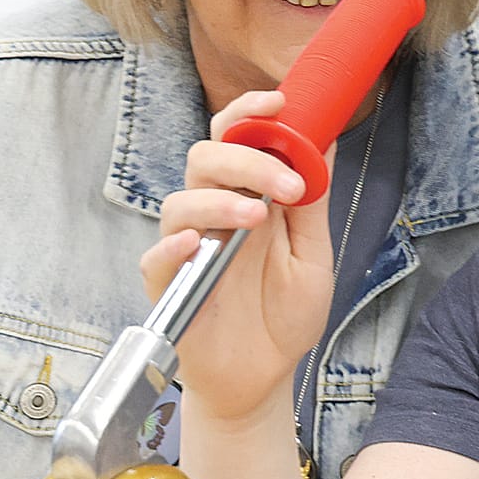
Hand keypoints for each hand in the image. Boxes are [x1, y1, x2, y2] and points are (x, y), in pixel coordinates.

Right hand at [138, 90, 333, 422]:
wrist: (264, 378)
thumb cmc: (284, 315)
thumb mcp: (312, 254)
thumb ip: (310, 200)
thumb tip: (322, 136)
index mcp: (247, 197)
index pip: (236, 136)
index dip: (250, 110)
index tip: (279, 100)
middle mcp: (213, 215)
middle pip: (207, 157)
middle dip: (248, 159)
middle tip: (289, 186)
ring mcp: (187, 249)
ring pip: (181, 199)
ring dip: (221, 199)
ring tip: (259, 217)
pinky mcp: (167, 286)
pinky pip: (156, 256)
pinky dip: (174, 246)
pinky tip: (198, 246)